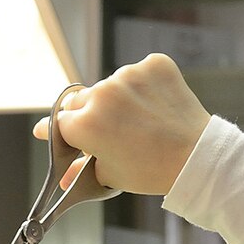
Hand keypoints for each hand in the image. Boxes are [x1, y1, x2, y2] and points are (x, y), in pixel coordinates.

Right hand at [37, 54, 209, 197]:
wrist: (196, 157)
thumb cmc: (152, 171)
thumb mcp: (110, 175)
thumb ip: (82, 169)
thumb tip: (65, 178)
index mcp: (85, 123)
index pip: (58, 122)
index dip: (54, 130)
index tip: (47, 131)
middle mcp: (102, 94)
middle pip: (81, 100)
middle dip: (86, 114)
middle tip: (103, 129)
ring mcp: (128, 75)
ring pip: (112, 85)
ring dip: (118, 100)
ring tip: (139, 122)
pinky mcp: (153, 65)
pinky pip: (140, 73)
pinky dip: (144, 86)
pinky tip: (154, 106)